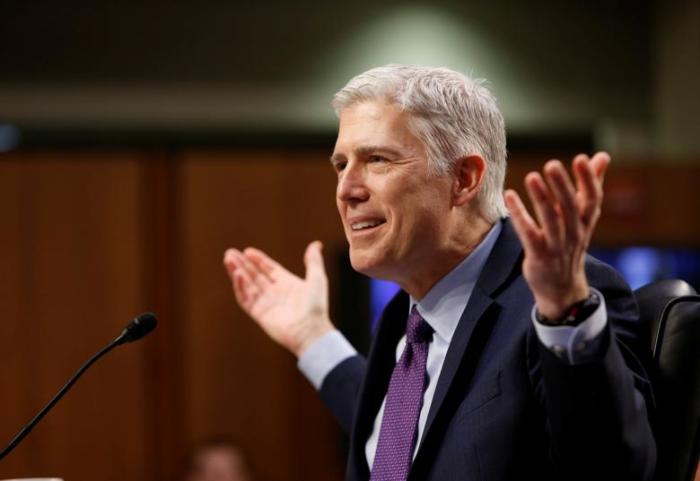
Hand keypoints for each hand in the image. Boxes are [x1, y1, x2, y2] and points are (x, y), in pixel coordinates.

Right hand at [223, 241, 333, 356]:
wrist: (310, 331)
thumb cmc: (315, 306)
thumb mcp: (317, 278)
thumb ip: (313, 261)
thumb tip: (317, 244)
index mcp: (287, 284)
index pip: (269, 268)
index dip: (258, 260)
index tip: (247, 251)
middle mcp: (275, 292)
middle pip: (254, 275)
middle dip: (242, 264)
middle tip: (230, 253)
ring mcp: (266, 303)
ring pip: (247, 284)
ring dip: (237, 272)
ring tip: (228, 259)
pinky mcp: (258, 314)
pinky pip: (245, 298)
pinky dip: (240, 287)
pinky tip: (237, 274)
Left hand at [504, 152, 609, 320]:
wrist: (562, 288)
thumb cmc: (570, 243)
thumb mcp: (583, 217)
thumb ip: (590, 185)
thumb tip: (602, 156)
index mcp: (586, 222)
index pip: (592, 199)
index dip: (588, 180)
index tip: (582, 159)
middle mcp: (574, 233)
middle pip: (571, 208)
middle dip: (563, 186)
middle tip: (552, 164)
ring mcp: (556, 246)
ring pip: (551, 220)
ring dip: (541, 198)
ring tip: (532, 177)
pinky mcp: (539, 256)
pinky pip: (528, 233)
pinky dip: (519, 214)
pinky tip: (509, 195)